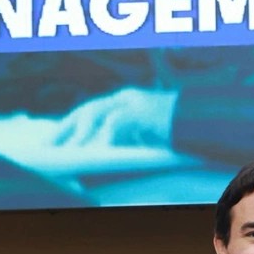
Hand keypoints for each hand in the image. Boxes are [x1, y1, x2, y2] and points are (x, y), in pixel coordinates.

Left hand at [53, 87, 176, 146]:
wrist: (207, 121)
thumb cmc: (184, 132)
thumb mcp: (154, 134)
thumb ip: (134, 139)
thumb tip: (110, 156)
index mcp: (128, 101)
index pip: (93, 111)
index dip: (72, 124)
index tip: (56, 138)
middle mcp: (127, 98)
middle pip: (87, 110)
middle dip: (65, 128)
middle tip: (47, 146)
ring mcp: (135, 102)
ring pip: (96, 114)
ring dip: (78, 134)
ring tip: (65, 152)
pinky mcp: (144, 110)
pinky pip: (117, 123)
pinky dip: (104, 137)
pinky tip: (95, 151)